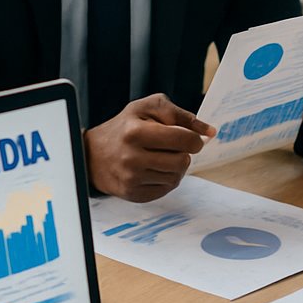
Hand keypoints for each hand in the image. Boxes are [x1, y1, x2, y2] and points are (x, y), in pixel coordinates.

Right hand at [84, 93, 213, 201]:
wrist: (92, 154)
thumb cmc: (124, 127)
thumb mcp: (147, 108)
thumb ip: (180, 115)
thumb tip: (210, 132)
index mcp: (136, 132)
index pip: (184, 139)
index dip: (195, 139)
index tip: (191, 138)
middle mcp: (132, 158)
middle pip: (183, 161)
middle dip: (185, 153)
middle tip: (175, 148)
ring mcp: (131, 179)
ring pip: (177, 177)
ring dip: (176, 167)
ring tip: (162, 157)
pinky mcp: (133, 194)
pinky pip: (166, 189)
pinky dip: (167, 179)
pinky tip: (155, 169)